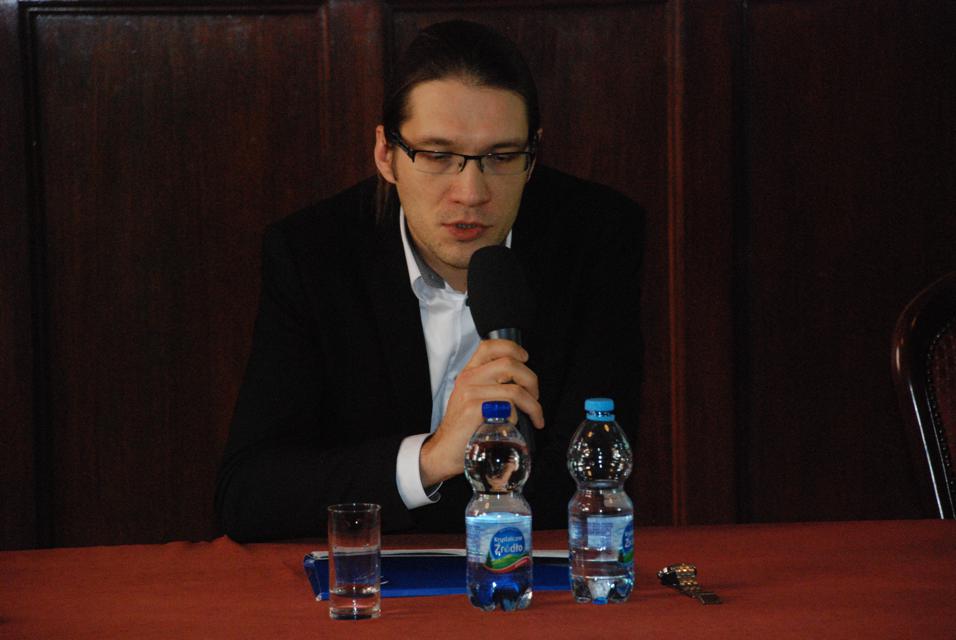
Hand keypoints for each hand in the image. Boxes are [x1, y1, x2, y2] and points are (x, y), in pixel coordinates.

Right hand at [419, 339, 543, 486]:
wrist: (444, 451)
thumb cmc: (464, 427)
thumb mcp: (471, 399)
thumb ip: (489, 387)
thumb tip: (520, 384)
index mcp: (469, 373)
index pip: (489, 346)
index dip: (512, 348)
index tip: (525, 358)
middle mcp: (469, 379)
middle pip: (510, 365)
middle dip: (532, 381)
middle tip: (535, 397)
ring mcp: (471, 394)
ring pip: (515, 390)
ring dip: (533, 405)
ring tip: (535, 416)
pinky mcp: (475, 410)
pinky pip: (508, 408)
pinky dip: (517, 418)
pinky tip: (514, 427)